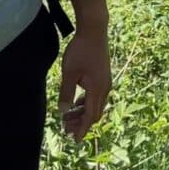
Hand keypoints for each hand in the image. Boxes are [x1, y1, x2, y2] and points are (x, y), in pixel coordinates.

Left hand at [57, 27, 110, 141]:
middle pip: (94, 113)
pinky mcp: (103, 76)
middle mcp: (105, 88)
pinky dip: (86, 102)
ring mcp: (105, 82)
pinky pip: (96, 96)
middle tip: (66, 129)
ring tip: (67, 117)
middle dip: (81, 123)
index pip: (90, 116)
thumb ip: (66, 93)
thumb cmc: (81, 50)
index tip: (74, 140)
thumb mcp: (69, 72)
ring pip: (95, 104)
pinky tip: (75, 101)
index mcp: (97, 89)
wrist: (94, 30)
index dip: (82, 129)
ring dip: (82, 112)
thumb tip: (63, 111)